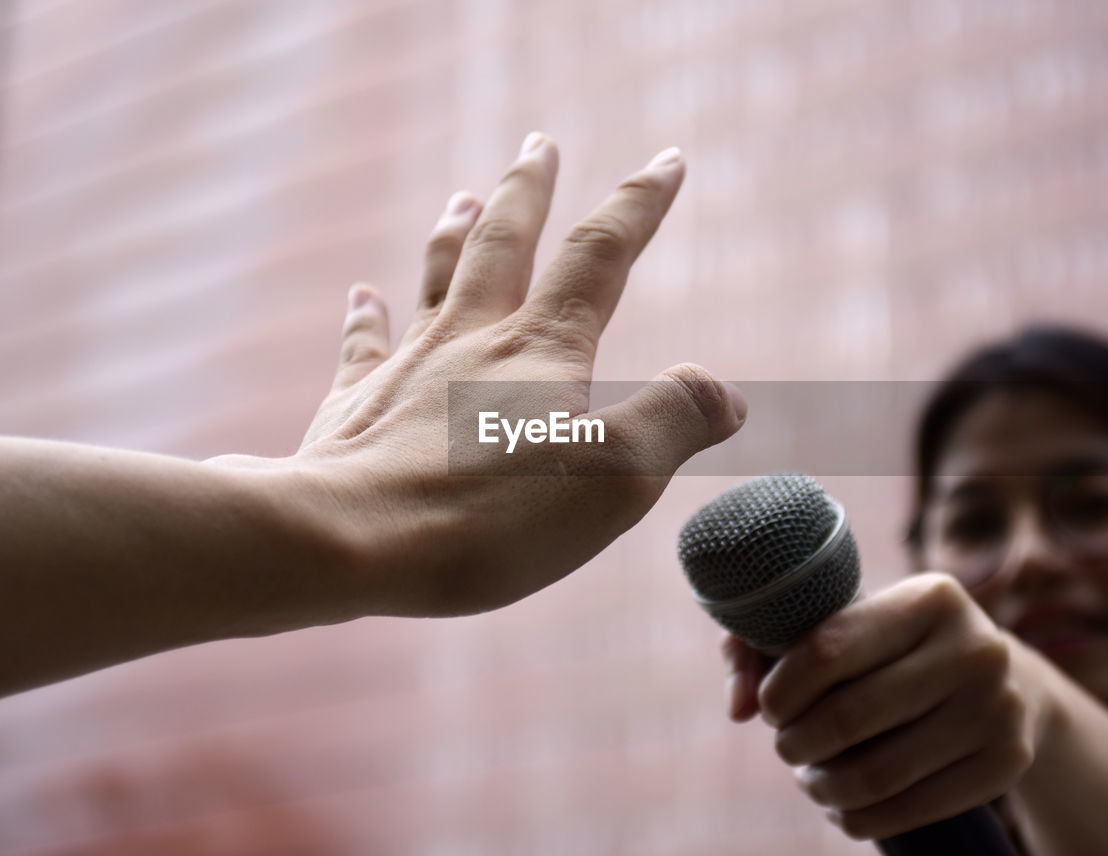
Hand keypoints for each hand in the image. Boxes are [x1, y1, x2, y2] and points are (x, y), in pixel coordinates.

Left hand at [244, 134, 746, 618]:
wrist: (345, 540)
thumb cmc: (486, 516)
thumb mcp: (616, 476)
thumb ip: (677, 420)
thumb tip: (726, 391)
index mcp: (542, 348)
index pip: (600, 255)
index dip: (639, 203)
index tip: (667, 160)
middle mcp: (472, 338)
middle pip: (505, 243)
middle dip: (529, 189)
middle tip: (539, 143)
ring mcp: (407, 366)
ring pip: (436, 278)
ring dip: (455, 232)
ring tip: (463, 195)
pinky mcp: (355, 407)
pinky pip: (363, 344)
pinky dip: (366, 315)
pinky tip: (361, 294)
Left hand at [723, 573, 1050, 839]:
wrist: (1002, 679)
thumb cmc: (891, 648)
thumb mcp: (840, 623)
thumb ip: (763, 645)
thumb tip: (737, 708)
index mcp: (929, 598)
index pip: (826, 650)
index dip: (781, 690)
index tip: (771, 706)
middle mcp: (975, 647)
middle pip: (848, 717)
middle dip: (796, 742)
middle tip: (788, 745)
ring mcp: (999, 707)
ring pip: (878, 774)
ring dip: (824, 786)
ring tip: (812, 777)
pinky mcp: (1009, 761)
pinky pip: (912, 810)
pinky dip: (859, 817)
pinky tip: (842, 805)